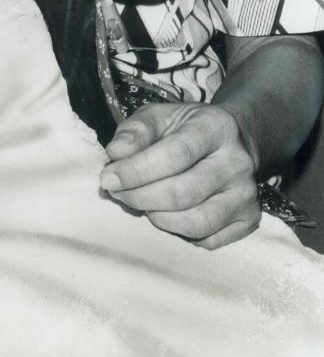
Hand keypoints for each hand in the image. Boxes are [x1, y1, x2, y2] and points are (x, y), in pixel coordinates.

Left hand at [99, 102, 259, 249]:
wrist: (233, 138)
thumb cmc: (185, 128)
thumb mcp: (158, 116)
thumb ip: (134, 131)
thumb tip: (116, 154)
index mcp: (215, 127)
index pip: (174, 155)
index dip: (136, 171)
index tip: (108, 178)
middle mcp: (237, 162)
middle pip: (183, 193)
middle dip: (140, 197)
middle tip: (117, 193)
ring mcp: (247, 194)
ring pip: (196, 222)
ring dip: (157, 218)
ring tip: (141, 203)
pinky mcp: (249, 220)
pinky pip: (207, 240)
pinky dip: (178, 233)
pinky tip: (166, 214)